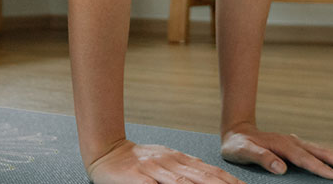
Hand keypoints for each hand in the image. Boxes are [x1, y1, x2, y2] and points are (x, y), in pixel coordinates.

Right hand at [87, 139, 244, 183]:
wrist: (105, 152)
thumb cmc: (137, 161)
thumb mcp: (164, 162)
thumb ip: (184, 170)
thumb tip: (208, 176)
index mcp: (178, 159)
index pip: (208, 170)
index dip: (227, 180)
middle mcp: (170, 162)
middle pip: (202, 176)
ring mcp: (155, 169)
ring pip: (184, 182)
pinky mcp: (140, 177)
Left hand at [221, 123, 332, 179]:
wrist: (237, 131)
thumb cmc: (237, 145)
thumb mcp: (242, 151)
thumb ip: (261, 158)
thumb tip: (280, 167)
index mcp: (283, 145)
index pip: (306, 160)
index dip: (322, 169)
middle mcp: (294, 142)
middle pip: (323, 153)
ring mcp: (298, 143)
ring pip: (326, 151)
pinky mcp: (299, 146)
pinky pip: (321, 151)